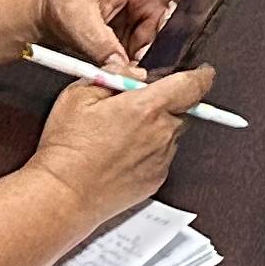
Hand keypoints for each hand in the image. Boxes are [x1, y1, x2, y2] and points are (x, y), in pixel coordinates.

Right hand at [26, 58, 216, 220]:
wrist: (63, 194)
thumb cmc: (68, 148)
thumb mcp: (80, 94)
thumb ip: (115, 76)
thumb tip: (134, 73)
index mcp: (147, 107)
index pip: (193, 84)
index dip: (201, 75)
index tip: (201, 72)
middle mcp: (161, 133)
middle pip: (181, 109)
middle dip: (165, 104)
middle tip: (134, 106)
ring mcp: (161, 159)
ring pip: (170, 134)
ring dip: (156, 128)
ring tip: (120, 135)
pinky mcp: (156, 180)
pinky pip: (161, 156)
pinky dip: (148, 151)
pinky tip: (120, 154)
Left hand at [30, 0, 201, 69]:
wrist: (45, 12)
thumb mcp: (78, 19)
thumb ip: (101, 44)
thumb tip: (120, 65)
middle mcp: (146, 4)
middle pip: (174, 25)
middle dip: (168, 43)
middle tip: (147, 54)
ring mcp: (143, 25)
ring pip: (161, 49)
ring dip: (149, 62)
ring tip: (128, 65)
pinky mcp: (135, 45)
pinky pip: (146, 61)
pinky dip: (139, 70)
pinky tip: (127, 71)